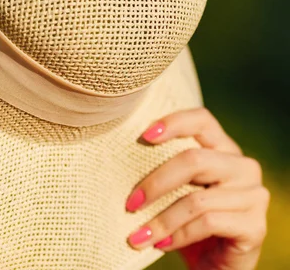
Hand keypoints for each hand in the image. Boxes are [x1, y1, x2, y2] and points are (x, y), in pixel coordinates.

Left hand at [125, 108, 268, 269]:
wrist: (215, 264)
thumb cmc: (186, 220)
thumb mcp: (174, 191)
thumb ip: (162, 170)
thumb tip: (119, 158)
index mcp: (222, 149)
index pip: (202, 120)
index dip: (174, 122)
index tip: (144, 136)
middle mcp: (243, 166)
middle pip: (194, 160)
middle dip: (155, 183)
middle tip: (130, 204)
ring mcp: (253, 195)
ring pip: (197, 199)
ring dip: (161, 220)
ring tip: (138, 235)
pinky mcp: (255, 226)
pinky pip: (208, 223)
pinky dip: (178, 235)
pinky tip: (161, 244)